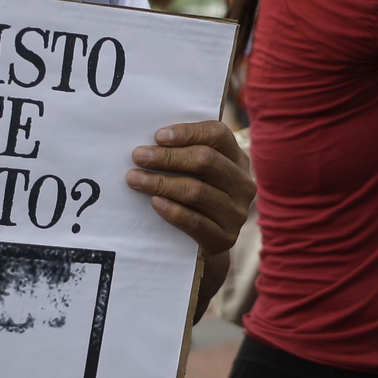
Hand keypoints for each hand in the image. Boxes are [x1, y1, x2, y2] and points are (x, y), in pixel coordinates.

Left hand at [127, 120, 254, 257]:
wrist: (199, 245)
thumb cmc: (192, 198)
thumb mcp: (197, 172)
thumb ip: (184, 153)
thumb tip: (152, 142)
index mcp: (237, 159)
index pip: (218, 134)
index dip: (188, 132)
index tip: (158, 136)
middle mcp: (242, 184)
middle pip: (206, 161)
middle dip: (168, 157)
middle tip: (139, 156)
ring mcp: (236, 212)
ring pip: (197, 191)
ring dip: (161, 183)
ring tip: (135, 179)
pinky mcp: (225, 238)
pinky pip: (195, 221)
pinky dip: (172, 210)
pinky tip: (154, 202)